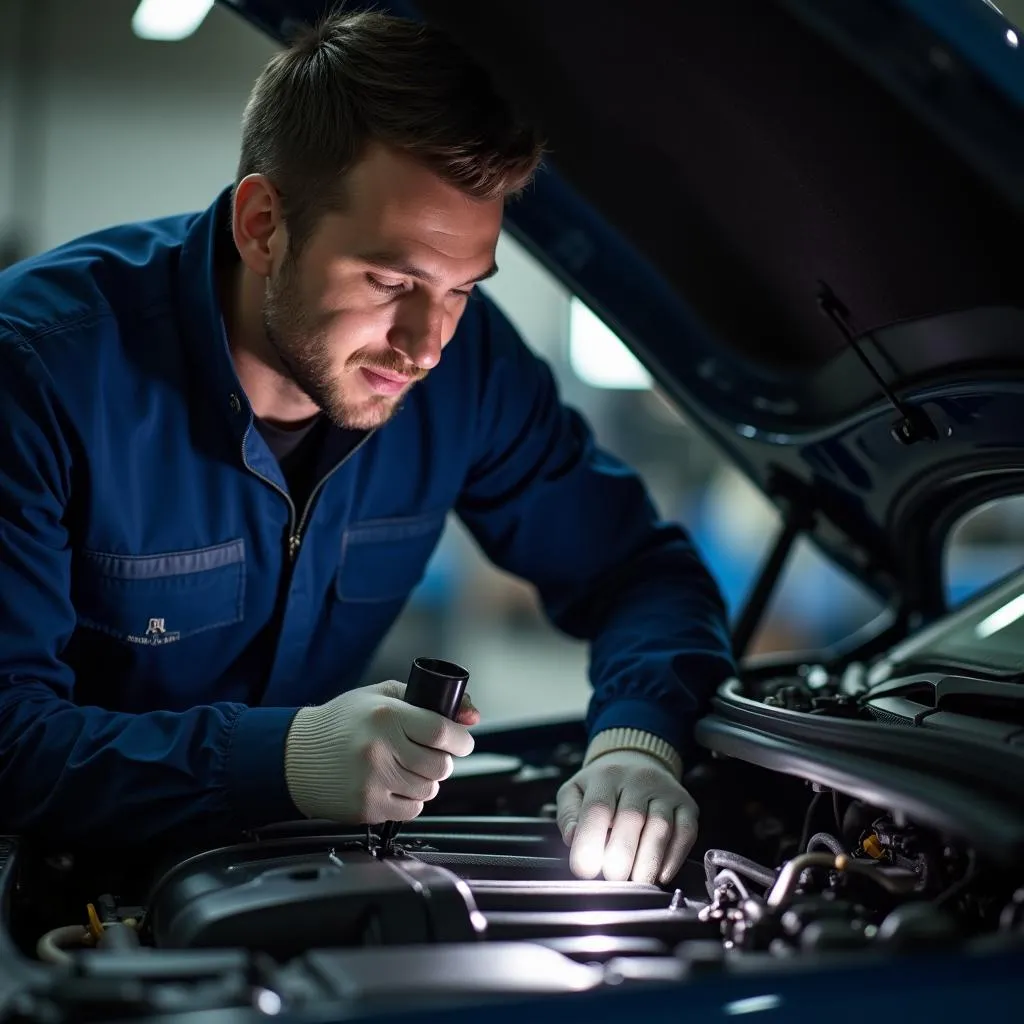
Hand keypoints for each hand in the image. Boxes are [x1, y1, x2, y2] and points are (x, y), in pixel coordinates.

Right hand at [284, 680, 476, 822]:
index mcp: (386, 716)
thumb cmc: (340, 723)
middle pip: (440, 765)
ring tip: (404, 767)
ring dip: (425, 780)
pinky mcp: (367, 807)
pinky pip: (412, 810)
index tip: (460, 741)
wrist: (294, 756)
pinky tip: (392, 784)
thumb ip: (427, 699)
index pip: (443, 732)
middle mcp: (380, 749)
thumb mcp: (380, 696)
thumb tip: (472, 715)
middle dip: (442, 760)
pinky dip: (410, 799)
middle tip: (427, 753)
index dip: (460, 739)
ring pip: (429, 789)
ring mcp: (373, 782)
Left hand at [556, 750, 697, 884]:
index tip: (584, 870)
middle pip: (632, 818)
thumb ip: (569, 815)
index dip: (590, 842)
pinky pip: (686, 832)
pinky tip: (661, 874)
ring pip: (661, 827)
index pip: (598, 808)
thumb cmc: (603, 785)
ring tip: (637, 883)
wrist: (638, 760)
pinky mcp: (687, 805)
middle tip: (613, 880)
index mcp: (606, 777)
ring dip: (649, 861)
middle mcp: (638, 780)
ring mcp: (665, 791)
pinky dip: (675, 857)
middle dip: (622, 855)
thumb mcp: (575, 790)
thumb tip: (572, 838)